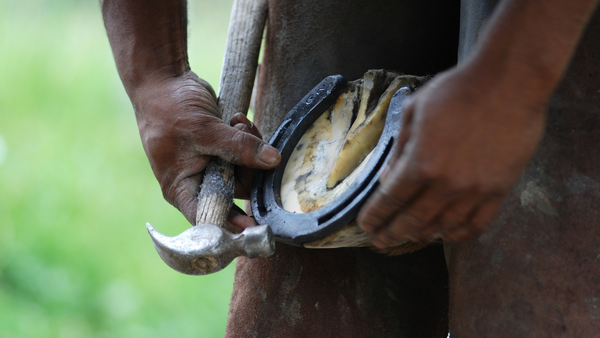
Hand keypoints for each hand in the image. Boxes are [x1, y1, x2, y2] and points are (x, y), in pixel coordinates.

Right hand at [133, 72, 280, 223]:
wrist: (164, 79)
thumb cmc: (169, 107)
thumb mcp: (204, 129)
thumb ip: (238, 147)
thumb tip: (272, 160)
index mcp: (181, 188)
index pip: (209, 216)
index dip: (232, 224)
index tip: (256, 227)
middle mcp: (195, 182)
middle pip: (235, 193)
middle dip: (248, 170)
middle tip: (249, 143)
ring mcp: (209, 166)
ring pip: (243, 172)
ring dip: (250, 149)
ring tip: (241, 123)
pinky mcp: (220, 151)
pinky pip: (243, 155)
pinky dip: (247, 139)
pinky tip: (239, 119)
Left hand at [358, 65, 546, 245]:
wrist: (509, 83)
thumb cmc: (457, 91)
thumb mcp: (414, 111)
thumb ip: (399, 149)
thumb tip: (386, 179)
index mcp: (420, 162)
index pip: (390, 200)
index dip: (375, 216)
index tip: (366, 225)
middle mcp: (445, 184)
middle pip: (412, 220)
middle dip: (392, 233)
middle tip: (381, 241)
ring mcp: (474, 190)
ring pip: (443, 226)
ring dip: (423, 235)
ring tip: (410, 237)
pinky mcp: (499, 190)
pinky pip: (477, 224)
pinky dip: (459, 234)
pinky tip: (447, 234)